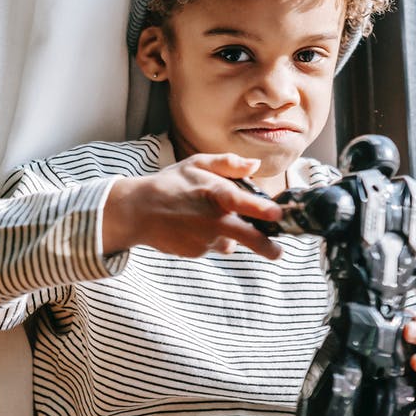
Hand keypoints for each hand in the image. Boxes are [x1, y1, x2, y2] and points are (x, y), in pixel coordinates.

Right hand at [102, 153, 285, 258]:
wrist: (137, 211)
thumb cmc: (170, 184)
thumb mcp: (197, 164)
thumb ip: (228, 163)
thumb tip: (255, 165)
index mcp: (214, 194)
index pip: (243, 203)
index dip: (262, 209)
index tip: (277, 214)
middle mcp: (211, 220)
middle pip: (248, 238)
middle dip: (267, 247)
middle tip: (277, 252)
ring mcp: (204, 239)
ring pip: (230, 241)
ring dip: (229, 234)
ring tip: (208, 218)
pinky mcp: (196, 252)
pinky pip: (213, 247)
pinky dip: (210, 239)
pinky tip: (194, 227)